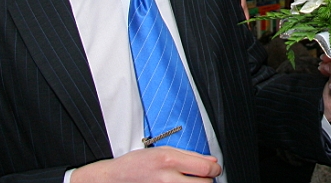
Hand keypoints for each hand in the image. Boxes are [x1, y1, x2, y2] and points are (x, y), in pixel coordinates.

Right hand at [70, 147, 220, 182]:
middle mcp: (168, 178)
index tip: (214, 169)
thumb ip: (189, 156)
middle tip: (202, 177)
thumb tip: (212, 162)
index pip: (206, 169)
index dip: (215, 169)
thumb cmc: (138, 164)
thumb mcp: (163, 151)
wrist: (115, 179)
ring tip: (189, 181)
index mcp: (169, 160)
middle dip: (207, 180)